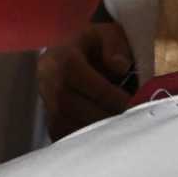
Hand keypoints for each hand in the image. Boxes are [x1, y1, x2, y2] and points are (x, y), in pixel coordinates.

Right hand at [37, 21, 135, 139]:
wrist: (82, 59)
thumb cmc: (100, 48)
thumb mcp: (110, 35)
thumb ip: (115, 45)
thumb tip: (119, 66)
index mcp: (60, 56)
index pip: (75, 73)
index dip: (103, 91)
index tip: (130, 103)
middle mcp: (46, 80)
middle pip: (68, 103)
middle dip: (102, 115)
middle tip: (130, 122)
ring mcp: (47, 104)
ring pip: (65, 123)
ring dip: (96, 131)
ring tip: (121, 131)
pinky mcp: (52, 124)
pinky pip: (65, 137)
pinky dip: (88, 141)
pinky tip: (109, 138)